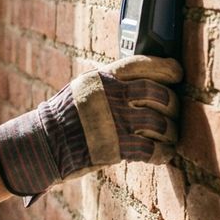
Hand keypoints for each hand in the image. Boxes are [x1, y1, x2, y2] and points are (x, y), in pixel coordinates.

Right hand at [0, 55, 181, 195]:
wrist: (43, 144)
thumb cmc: (63, 117)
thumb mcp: (82, 89)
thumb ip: (109, 85)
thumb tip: (141, 82)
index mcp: (102, 78)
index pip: (143, 64)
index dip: (166, 68)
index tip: (177, 74)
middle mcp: (110, 96)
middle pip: (158, 94)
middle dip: (172, 104)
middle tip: (173, 112)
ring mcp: (114, 122)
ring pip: (160, 123)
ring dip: (170, 132)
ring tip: (169, 136)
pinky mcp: (116, 147)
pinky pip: (152, 149)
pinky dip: (162, 153)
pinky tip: (162, 155)